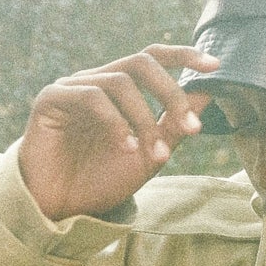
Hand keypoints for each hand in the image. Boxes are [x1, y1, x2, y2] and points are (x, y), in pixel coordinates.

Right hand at [17, 45, 218, 220]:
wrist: (59, 209)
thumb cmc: (101, 180)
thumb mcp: (150, 154)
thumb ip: (175, 124)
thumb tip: (209, 93)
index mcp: (119, 90)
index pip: (152, 58)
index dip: (183, 55)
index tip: (215, 66)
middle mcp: (96, 81)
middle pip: (141, 62)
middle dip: (172, 93)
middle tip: (192, 128)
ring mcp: (72, 87)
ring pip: (120, 82)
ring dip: (146, 119)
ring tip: (156, 155)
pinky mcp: (50, 99)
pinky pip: (90, 96)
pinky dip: (116, 122)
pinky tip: (126, 147)